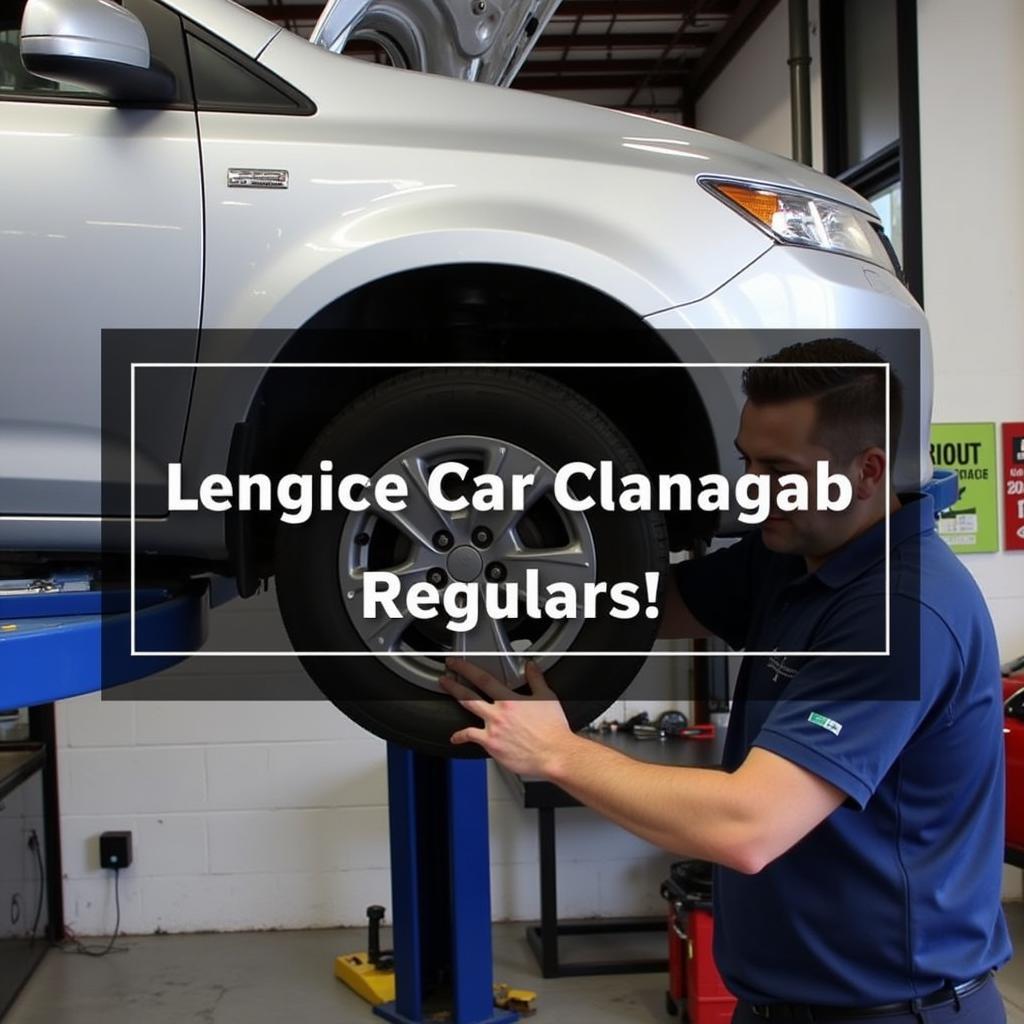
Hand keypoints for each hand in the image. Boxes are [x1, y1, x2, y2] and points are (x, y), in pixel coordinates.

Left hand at [439, 657, 573, 776]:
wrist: (554, 752)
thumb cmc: (553, 729)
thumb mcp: (547, 697)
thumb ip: (536, 679)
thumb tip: (531, 666)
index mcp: (511, 700)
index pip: (484, 679)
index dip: (467, 669)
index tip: (458, 664)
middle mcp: (499, 713)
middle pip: (470, 694)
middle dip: (454, 683)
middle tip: (445, 676)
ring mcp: (493, 729)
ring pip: (468, 711)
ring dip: (455, 700)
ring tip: (447, 696)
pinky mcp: (492, 745)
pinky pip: (471, 738)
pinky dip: (460, 736)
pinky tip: (455, 737)